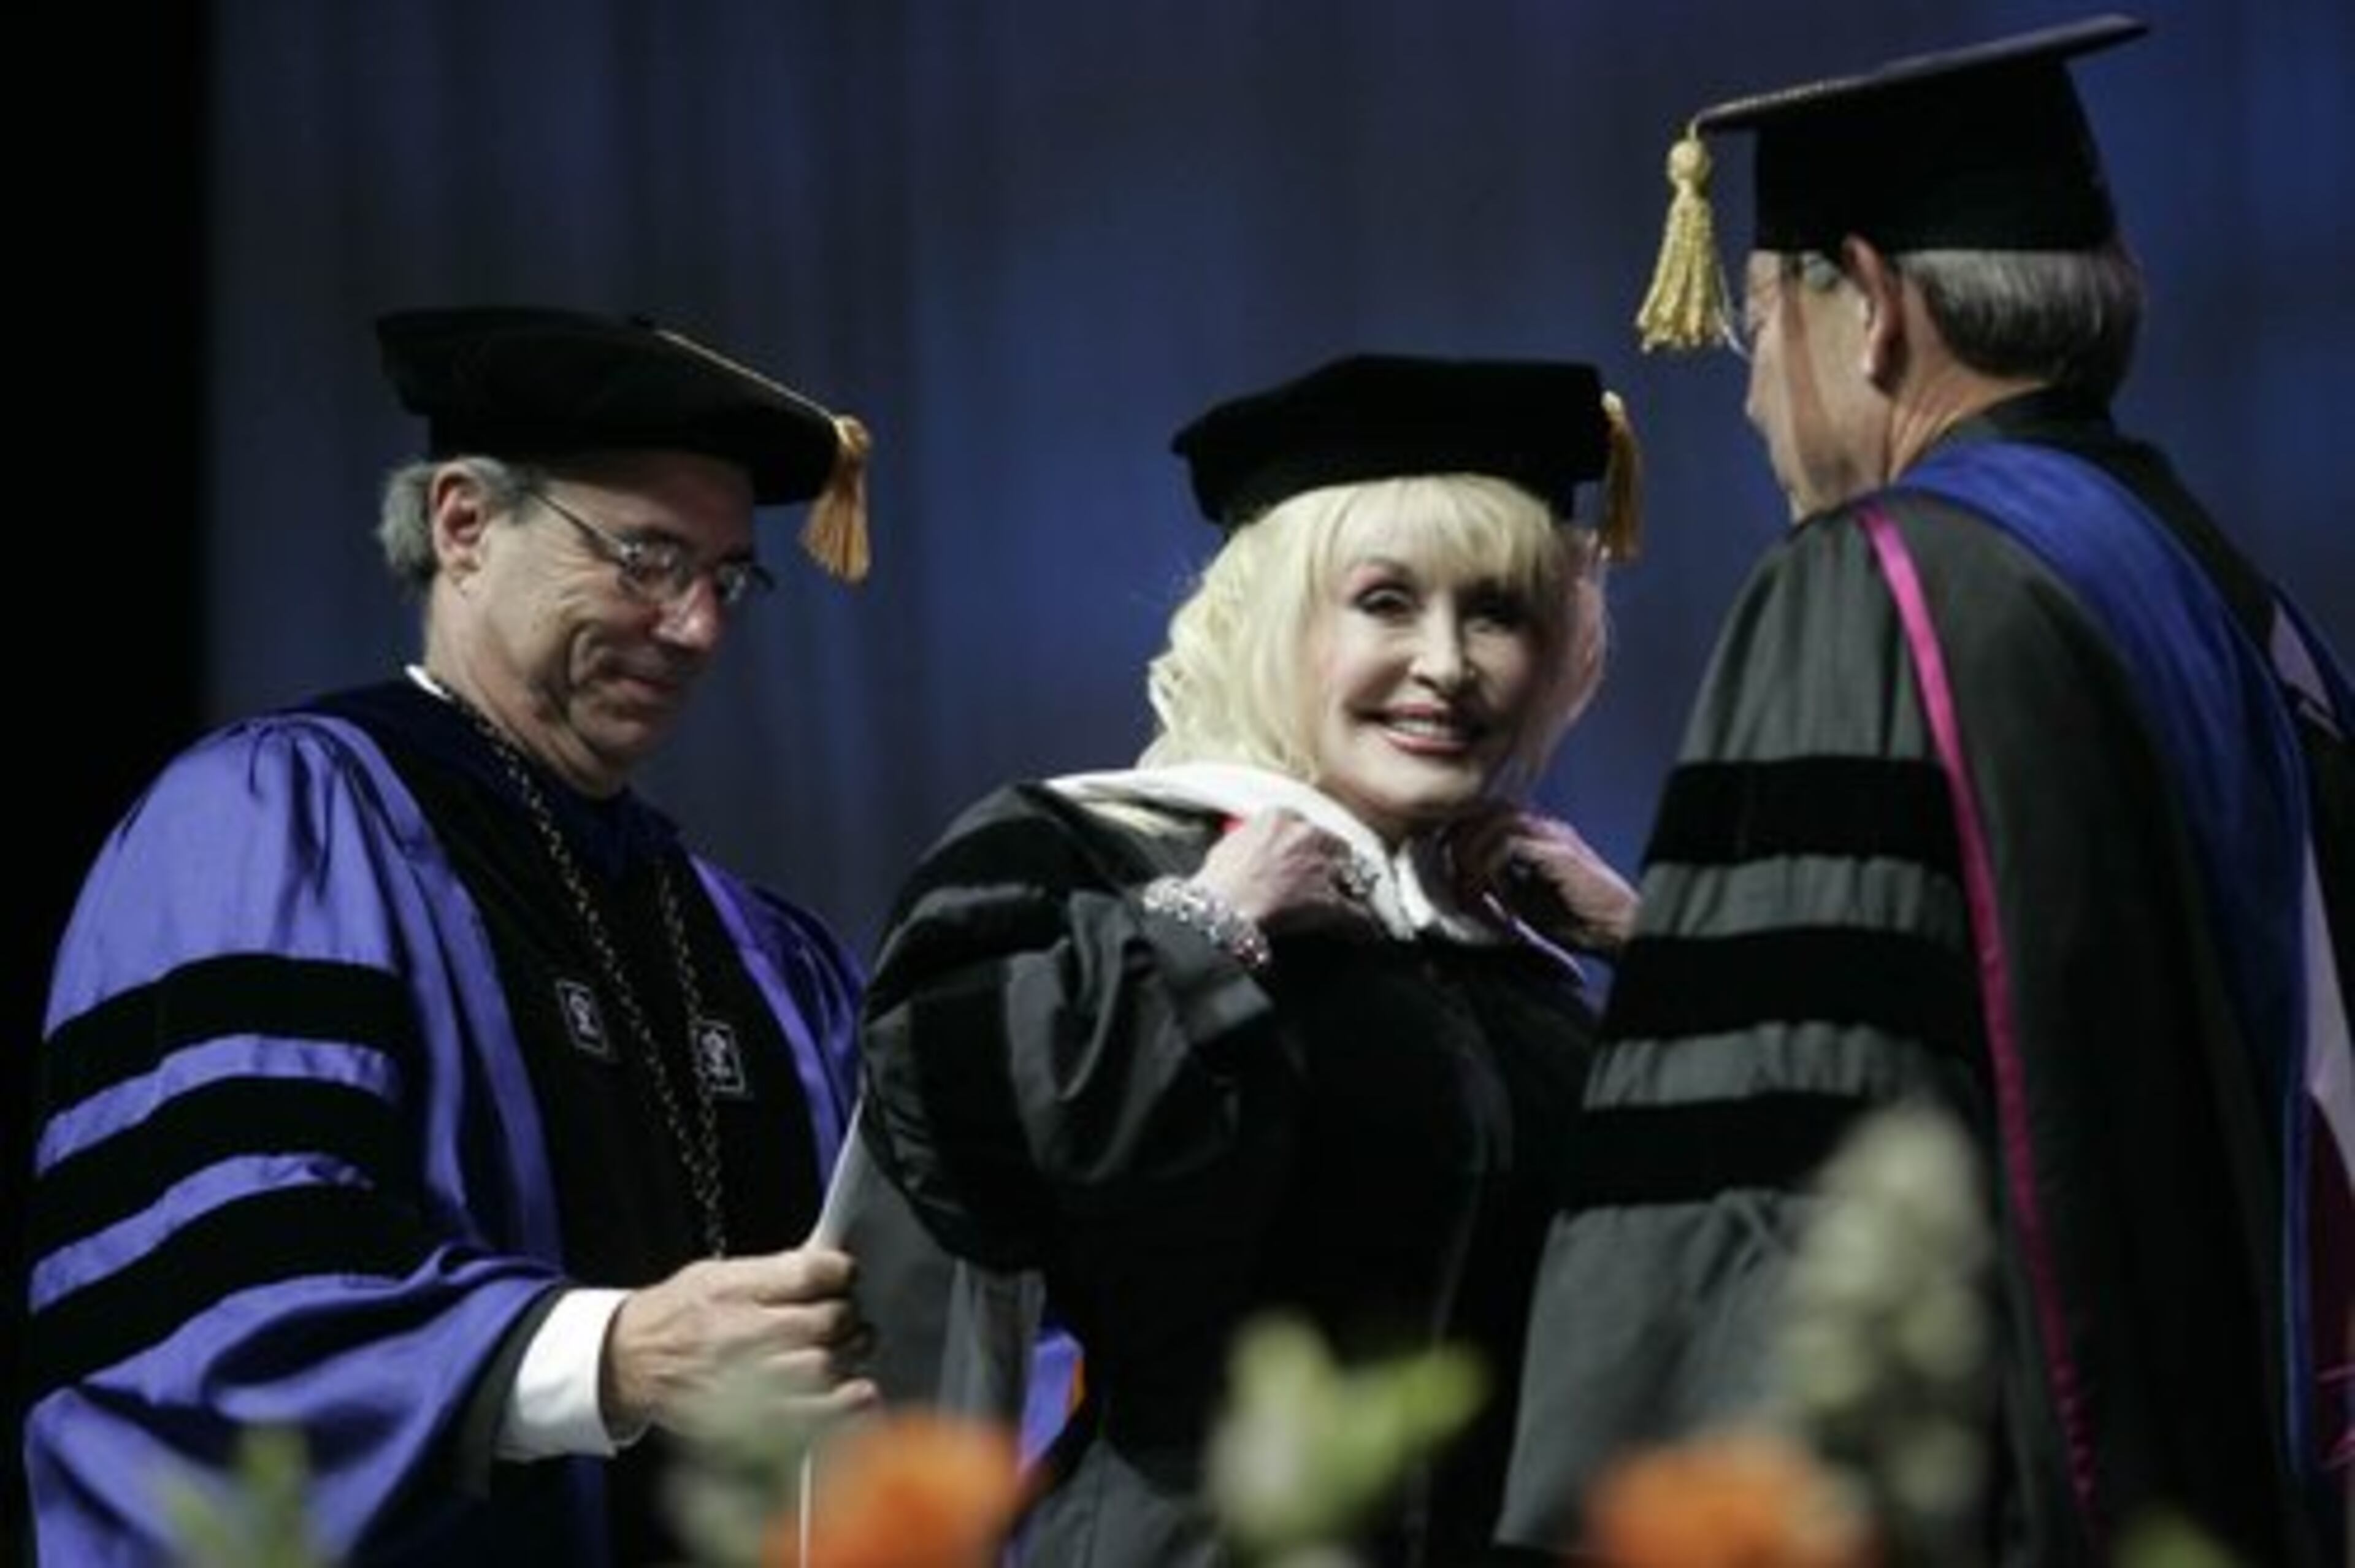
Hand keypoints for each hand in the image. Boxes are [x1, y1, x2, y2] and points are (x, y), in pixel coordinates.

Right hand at [601, 1244, 878, 1435]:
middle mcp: (740, 1333)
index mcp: (733, 1288)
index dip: (841, 1271)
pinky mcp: (747, 1419)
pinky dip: (844, 1404)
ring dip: (851, 1355)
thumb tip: (829, 1264)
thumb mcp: (717, 1273)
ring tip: (853, 1346)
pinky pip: (811, 1415)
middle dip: (849, 1314)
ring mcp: (744, 1380)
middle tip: (851, 1314)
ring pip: (824, 1366)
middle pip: (825, 1320)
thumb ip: (772, 1270)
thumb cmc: (677, 1314)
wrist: (629, 1361)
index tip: (846, 1274)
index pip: (810, 1272)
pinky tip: (859, 1390)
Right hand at [1192, 808, 1381, 934]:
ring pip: (1352, 877)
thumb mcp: (1232, 843)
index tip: (1309, 855)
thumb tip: (1256, 846)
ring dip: (1352, 891)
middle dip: (1335, 864)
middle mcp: (1307, 836)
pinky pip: (1355, 914)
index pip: (1308, 827)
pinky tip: (1369, 933)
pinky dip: (1363, 925)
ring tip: (1356, 903)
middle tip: (1331, 878)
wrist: (1220, 907)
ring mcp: (1321, 868)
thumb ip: (1255, 838)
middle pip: (1336, 847)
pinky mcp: (1328, 901)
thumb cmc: (1219, 879)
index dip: (1310, 845)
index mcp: (1282, 817)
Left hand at [1446, 804, 1636, 955]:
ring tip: (1471, 890)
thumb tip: (1461, 883)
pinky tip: (1492, 893)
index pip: (1485, 817)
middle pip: (1484, 812)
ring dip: (1473, 857)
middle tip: (1454, 883)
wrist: (1619, 931)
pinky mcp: (1559, 851)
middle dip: (1459, 845)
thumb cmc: (1578, 921)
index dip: (1459, 840)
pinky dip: (1490, 868)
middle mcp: (1544, 827)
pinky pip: (1508, 844)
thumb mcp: (1524, 900)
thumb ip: (1497, 884)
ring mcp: (1553, 835)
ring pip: (1492, 822)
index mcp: (1536, 835)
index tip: (1448, 874)